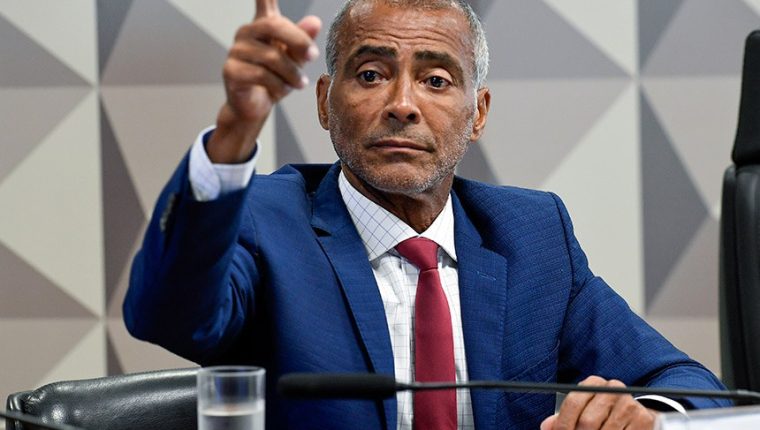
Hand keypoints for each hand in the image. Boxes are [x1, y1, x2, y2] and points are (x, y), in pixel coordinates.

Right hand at [207, 0, 321, 162]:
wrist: (255, 107)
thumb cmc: (275, 79)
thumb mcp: (295, 60)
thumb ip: (303, 41)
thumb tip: (314, 23)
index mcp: (263, 25)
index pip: (264, 0)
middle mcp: (246, 32)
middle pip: (274, 25)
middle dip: (298, 41)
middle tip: (313, 56)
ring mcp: (236, 50)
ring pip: (272, 57)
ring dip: (292, 73)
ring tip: (300, 83)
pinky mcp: (231, 70)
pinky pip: (262, 75)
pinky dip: (279, 85)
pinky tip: (285, 90)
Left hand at [540, 376, 657, 429]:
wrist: (634, 415)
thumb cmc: (601, 414)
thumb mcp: (582, 411)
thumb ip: (563, 419)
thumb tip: (546, 427)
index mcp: (593, 383)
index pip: (572, 403)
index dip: (563, 425)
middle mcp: (612, 388)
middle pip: (587, 421)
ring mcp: (629, 403)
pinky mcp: (643, 419)